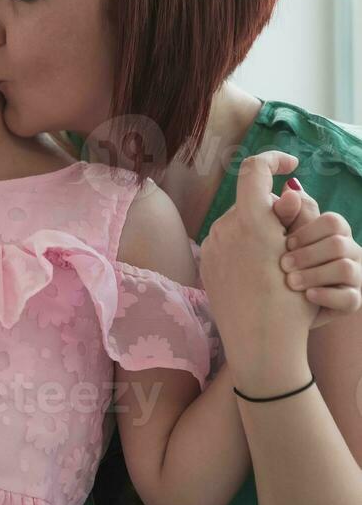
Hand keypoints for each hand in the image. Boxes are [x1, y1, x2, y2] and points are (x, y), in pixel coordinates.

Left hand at [200, 152, 316, 378]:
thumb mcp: (299, 254)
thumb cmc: (292, 303)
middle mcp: (225, 228)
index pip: (255, 169)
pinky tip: (256, 272)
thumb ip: (290, 216)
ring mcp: (211, 246)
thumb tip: (285, 191)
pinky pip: (225, 242)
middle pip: (249, 202)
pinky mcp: (205, 264)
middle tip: (290, 238)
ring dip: (256, 230)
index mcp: (251, 221)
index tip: (290, 164)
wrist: (261, 345)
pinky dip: (242, 247)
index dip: (273, 159)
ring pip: (237, 222)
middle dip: (270, 211)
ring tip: (275, 261)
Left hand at [273, 182, 361, 326]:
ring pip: (345, 268)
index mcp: (332, 232)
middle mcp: (348, 251)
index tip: (285, 241)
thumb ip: (286, 215)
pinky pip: (350, 297)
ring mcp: (355, 277)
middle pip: (338, 240)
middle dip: (307, 253)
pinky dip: (326, 296)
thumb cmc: (282, 269)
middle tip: (282, 264)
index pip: (332, 221)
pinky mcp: (352, 302)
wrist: (282, 313)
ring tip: (290, 282)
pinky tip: (307, 296)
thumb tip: (289, 188)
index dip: (308, 231)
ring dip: (314, 274)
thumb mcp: (279, 239)